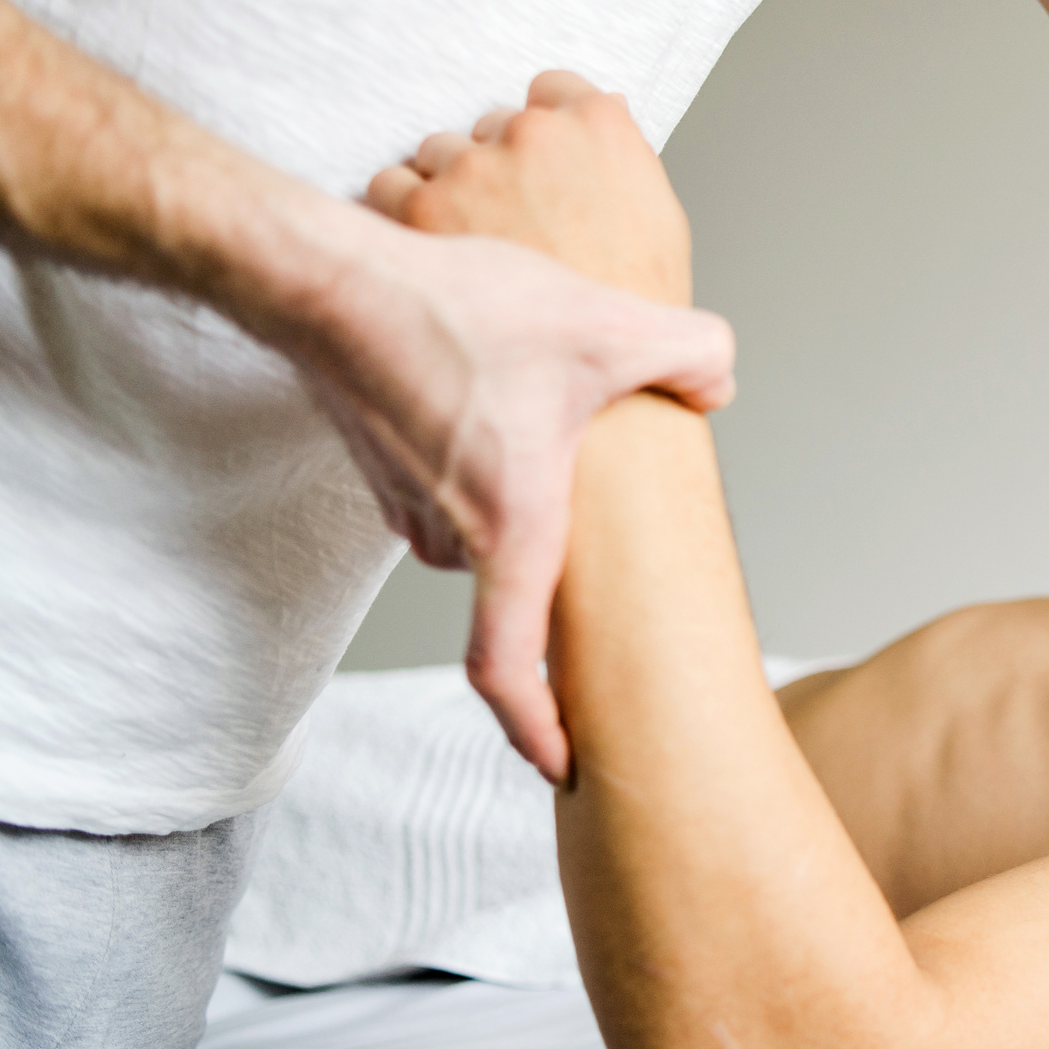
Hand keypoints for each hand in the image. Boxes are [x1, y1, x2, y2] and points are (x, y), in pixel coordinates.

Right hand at [325, 72, 733, 780]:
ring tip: (547, 443)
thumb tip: (720, 380)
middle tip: (595, 554)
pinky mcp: (377, 458)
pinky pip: (442, 486)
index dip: (535, 730)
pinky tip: (495, 402)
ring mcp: (404, 498)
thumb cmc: (455, 314)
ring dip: (510, 502)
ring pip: (475, 528)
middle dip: (549, 576)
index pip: (508, 668)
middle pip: (508, 582)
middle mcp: (449, 531)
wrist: (328, 281)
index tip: (562, 767)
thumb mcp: (604, 325)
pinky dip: (473, 463)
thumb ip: (688, 352)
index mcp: (508, 529)